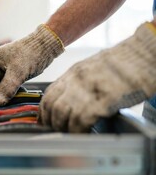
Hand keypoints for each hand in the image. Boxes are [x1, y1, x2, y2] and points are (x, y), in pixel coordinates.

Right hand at [0, 24, 63, 105]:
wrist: (47, 45)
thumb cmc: (31, 53)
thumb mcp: (18, 72)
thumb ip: (7, 87)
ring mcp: (6, 68)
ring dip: (0, 95)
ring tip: (2, 106)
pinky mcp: (15, 71)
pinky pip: (8, 84)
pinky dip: (8, 92)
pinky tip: (12, 100)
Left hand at [40, 22, 155, 132]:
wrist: (144, 54)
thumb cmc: (123, 63)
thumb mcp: (93, 69)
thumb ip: (78, 83)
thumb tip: (68, 100)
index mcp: (73, 72)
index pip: (48, 95)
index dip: (44, 112)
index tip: (45, 122)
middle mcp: (76, 79)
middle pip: (52, 106)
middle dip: (51, 122)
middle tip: (56, 132)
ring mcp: (88, 88)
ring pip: (62, 114)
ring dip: (64, 128)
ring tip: (70, 135)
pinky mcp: (103, 98)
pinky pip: (81, 120)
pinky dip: (79, 130)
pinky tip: (83, 133)